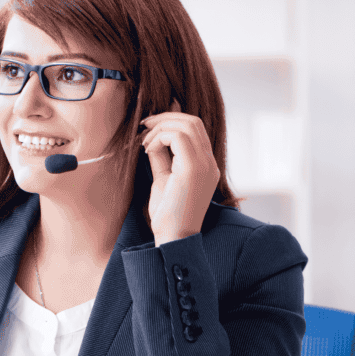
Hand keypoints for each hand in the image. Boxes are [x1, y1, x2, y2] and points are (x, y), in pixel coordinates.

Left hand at [140, 100, 219, 245]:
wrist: (173, 237)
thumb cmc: (167, 213)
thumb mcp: (164, 179)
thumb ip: (162, 157)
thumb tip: (154, 138)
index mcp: (206, 165)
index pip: (196, 130)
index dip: (172, 120)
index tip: (149, 127)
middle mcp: (210, 163)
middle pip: (194, 122)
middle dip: (166, 117)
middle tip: (144, 126)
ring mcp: (205, 165)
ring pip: (187, 125)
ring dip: (161, 127)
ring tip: (144, 142)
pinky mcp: (193, 169)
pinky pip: (177, 137)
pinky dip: (159, 137)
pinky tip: (148, 150)